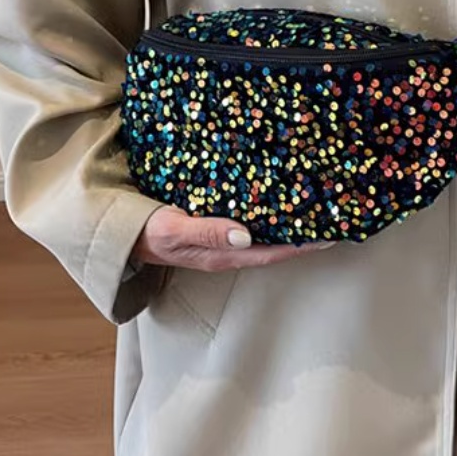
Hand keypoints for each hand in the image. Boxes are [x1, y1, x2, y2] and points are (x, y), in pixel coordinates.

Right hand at [132, 205, 335, 271]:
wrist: (123, 233)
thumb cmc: (147, 231)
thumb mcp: (173, 229)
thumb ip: (207, 232)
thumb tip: (246, 235)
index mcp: (222, 255)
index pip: (271, 253)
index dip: (301, 246)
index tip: (330, 236)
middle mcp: (229, 250)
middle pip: (275, 246)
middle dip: (304, 236)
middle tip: (333, 219)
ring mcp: (223, 241)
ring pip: (266, 235)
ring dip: (290, 225)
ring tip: (316, 210)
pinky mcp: (217, 229)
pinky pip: (251, 224)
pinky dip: (269, 215)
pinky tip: (279, 201)